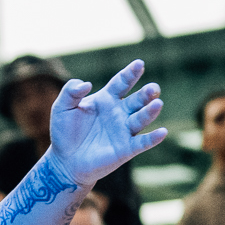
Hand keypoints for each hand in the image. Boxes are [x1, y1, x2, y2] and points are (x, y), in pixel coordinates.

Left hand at [46, 60, 164, 185]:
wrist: (64, 161)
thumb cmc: (64, 132)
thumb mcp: (62, 107)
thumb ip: (70, 92)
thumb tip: (86, 84)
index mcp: (106, 99)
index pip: (122, 82)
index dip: (131, 73)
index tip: (139, 64)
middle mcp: (119, 112)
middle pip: (137, 99)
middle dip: (146, 93)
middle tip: (153, 88)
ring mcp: (124, 130)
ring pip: (141, 118)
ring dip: (150, 112)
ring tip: (157, 104)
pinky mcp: (126, 149)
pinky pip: (142, 143)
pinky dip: (153, 138)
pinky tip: (162, 132)